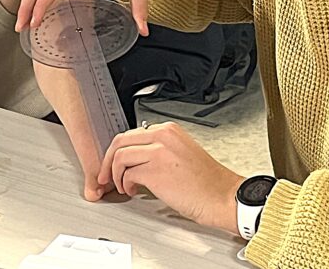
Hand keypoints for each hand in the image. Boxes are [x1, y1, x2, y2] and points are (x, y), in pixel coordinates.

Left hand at [98, 121, 244, 233]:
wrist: (222, 196)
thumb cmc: (206, 182)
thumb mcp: (181, 153)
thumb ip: (159, 150)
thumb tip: (136, 160)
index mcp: (169, 130)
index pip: (132, 134)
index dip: (118, 151)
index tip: (113, 164)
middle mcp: (162, 136)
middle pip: (120, 141)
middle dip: (107, 161)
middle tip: (105, 176)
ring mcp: (158, 151)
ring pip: (119, 156)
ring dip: (115, 175)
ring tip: (123, 186)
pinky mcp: (155, 170)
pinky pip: (127, 174)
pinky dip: (125, 184)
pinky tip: (133, 191)